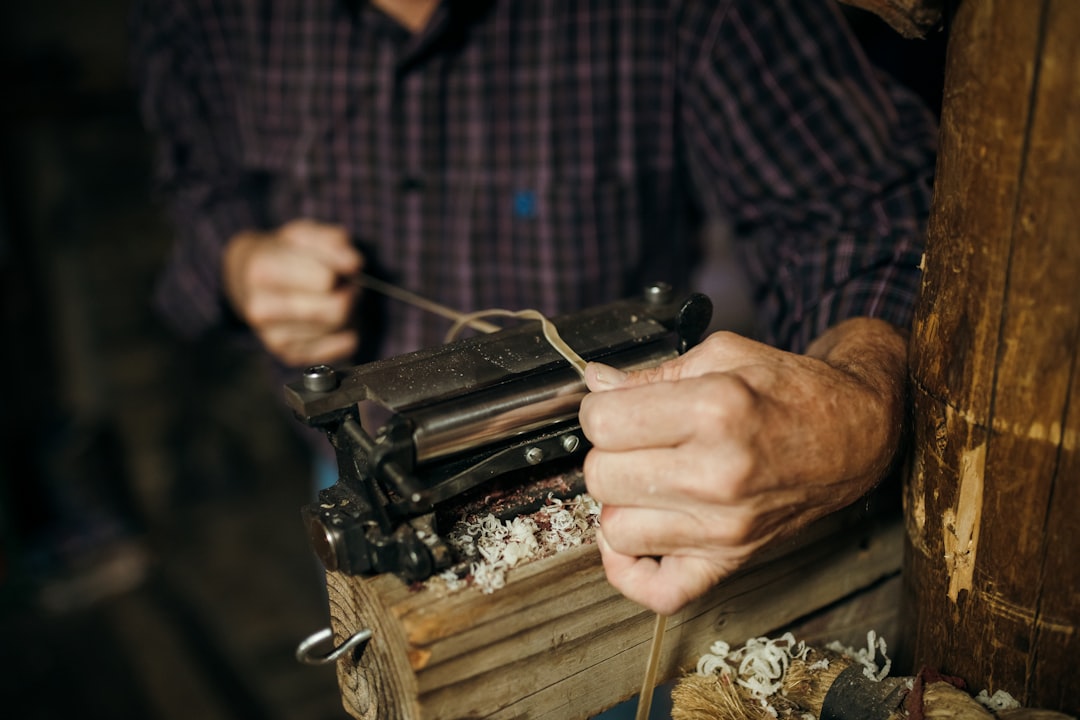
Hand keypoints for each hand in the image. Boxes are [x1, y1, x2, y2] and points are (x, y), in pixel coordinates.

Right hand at [223, 219, 362, 366]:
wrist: (249, 281)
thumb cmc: (282, 253)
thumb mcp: (303, 234)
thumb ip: (332, 242)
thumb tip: (354, 264)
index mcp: (262, 271)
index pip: (326, 279)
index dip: (343, 269)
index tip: (342, 265)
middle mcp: (262, 310)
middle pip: (337, 308)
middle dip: (349, 292)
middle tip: (344, 283)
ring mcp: (274, 338)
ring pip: (340, 328)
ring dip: (350, 312)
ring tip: (334, 298)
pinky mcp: (290, 355)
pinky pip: (342, 349)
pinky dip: (349, 332)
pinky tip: (336, 320)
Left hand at [577, 318, 907, 614]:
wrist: (851, 435)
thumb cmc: (790, 393)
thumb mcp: (722, 356)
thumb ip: (650, 373)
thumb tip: (596, 383)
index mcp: (714, 412)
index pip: (602, 422)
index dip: (600, 408)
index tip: (616, 407)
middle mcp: (718, 475)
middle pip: (601, 475)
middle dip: (608, 452)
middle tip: (635, 441)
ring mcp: (724, 527)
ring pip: (615, 529)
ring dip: (619, 502)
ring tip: (646, 480)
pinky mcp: (730, 561)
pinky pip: (656, 590)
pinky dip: (631, 570)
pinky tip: (640, 533)